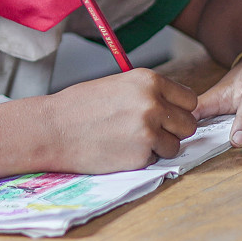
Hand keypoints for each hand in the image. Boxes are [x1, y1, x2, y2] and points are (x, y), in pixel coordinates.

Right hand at [36, 69, 198, 172]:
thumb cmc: (79, 107)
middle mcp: (153, 103)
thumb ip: (149, 94)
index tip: (165, 115)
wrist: (52, 129)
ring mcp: (149, 130)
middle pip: (188, 124)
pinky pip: (157, 160)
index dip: (178, 110)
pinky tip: (120, 150)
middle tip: (148, 131)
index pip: (189, 99)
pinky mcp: (141, 155)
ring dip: (159, 147)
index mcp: (149, 80)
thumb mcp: (118, 85)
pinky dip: (142, 159)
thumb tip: (174, 108)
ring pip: (176, 145)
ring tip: (130, 140)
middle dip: (172, 130)